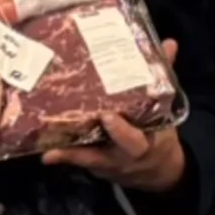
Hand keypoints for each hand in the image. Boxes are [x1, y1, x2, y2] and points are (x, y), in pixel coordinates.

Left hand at [41, 40, 185, 191]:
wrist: (158, 171)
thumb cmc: (158, 133)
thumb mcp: (164, 110)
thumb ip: (163, 78)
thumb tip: (169, 43)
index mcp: (143, 142)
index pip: (134, 139)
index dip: (121, 131)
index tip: (107, 117)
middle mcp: (122, 156)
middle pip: (106, 155)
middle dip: (88, 145)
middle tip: (67, 131)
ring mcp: (106, 163)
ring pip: (86, 160)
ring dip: (68, 155)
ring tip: (49, 150)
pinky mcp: (93, 165)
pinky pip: (78, 161)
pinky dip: (63, 156)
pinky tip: (45, 151)